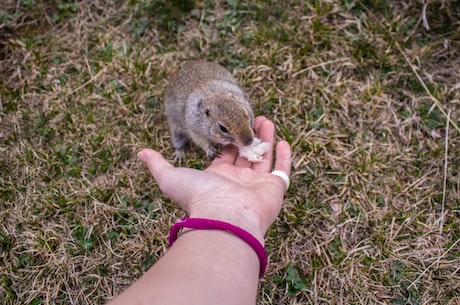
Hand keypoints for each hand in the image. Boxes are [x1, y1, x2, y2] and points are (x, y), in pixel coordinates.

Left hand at [138, 116, 290, 242]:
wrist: (225, 217)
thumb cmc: (198, 197)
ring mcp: (256, 185)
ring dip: (265, 138)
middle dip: (247, 134)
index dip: (228, 139)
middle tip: (251, 117)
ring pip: (262, 157)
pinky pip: (282, 170)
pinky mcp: (274, 188)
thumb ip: (158, 164)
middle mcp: (237, 181)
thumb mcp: (170, 176)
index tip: (231, 123)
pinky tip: (284, 141)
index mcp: (217, 177)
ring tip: (265, 119)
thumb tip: (140, 153)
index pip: (225, 155)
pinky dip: (284, 157)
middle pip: (244, 153)